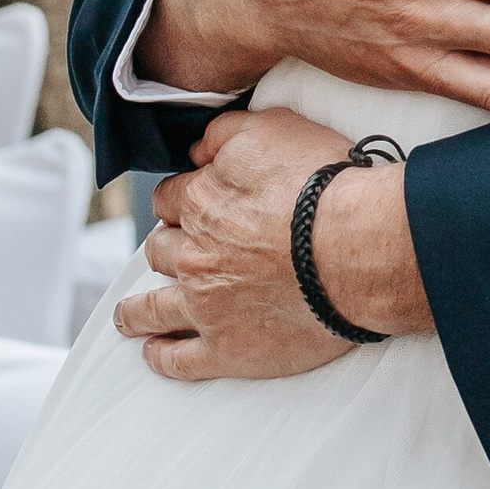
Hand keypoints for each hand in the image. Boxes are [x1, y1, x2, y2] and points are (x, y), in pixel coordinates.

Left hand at [115, 111, 432, 381]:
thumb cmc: (325, 186)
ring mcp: (206, 307)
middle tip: (176, 255)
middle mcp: (194, 256)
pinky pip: (179, 360)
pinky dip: (161, 357)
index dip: (179, 201)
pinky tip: (155, 352)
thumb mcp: (272, 128)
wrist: (360, 248)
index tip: (188, 208)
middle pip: (159, 251)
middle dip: (164, 250)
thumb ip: (223, 133)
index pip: (169, 199)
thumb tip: (197, 149)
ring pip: (152, 310)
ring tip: (130, 316)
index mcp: (200, 202)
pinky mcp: (228, 350)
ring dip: (136, 311)